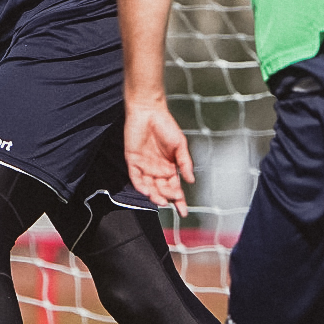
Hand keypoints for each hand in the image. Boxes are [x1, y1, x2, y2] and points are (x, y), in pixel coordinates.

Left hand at [124, 101, 195, 216]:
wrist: (149, 111)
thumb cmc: (166, 126)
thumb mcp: (180, 145)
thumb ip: (185, 163)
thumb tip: (191, 181)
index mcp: (170, 168)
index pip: (174, 188)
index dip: (179, 201)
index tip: (184, 212)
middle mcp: (157, 170)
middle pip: (162, 190)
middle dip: (167, 198)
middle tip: (172, 201)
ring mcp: (144, 167)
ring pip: (149, 187)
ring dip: (154, 195)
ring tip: (161, 200)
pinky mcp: (132, 161)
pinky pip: (136, 178)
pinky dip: (141, 186)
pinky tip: (147, 191)